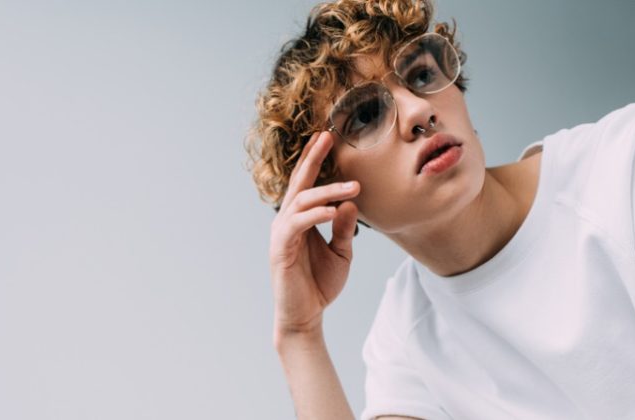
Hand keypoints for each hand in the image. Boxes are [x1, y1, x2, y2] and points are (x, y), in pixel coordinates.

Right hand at [269, 131, 359, 344]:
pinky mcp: (281, 248)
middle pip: (299, 183)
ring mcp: (282, 233)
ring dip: (327, 191)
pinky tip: (333, 210)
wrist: (305, 316)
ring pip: (301, 201)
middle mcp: (287, 221)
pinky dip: (316, 214)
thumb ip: (343, 227)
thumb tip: (349, 202)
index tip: (326, 138)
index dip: (314, 160)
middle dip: (312, 158)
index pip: (306, 184)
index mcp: (299, 219)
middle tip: (326, 137)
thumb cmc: (320, 284)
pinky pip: (297, 224)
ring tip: (353, 188)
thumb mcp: (341, 252)